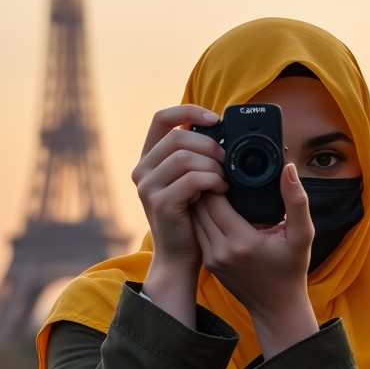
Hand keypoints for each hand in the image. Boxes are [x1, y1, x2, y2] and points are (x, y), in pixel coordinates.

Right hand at [132, 105, 226, 271]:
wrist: (180, 257)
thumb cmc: (191, 217)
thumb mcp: (190, 180)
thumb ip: (195, 156)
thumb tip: (217, 129)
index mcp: (149, 159)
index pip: (162, 118)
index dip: (189, 111)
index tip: (215, 119)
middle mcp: (143, 169)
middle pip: (178, 135)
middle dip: (210, 144)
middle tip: (226, 161)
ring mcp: (148, 186)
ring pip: (185, 156)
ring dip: (213, 165)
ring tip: (224, 180)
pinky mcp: (160, 203)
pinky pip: (192, 178)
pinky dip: (213, 180)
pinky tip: (221, 190)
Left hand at [191, 163, 317, 356]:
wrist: (277, 306)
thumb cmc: (291, 269)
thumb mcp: (302, 235)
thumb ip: (296, 201)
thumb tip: (289, 168)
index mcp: (243, 241)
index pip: (214, 200)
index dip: (216, 181)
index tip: (227, 171)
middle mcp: (221, 250)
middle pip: (199, 206)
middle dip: (206, 187)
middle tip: (218, 173)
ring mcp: (211, 258)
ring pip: (194, 218)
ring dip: (200, 201)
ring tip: (214, 186)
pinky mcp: (207, 263)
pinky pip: (197, 231)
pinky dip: (201, 216)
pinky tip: (212, 206)